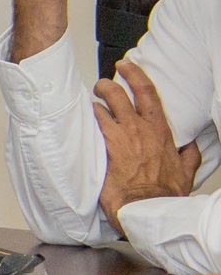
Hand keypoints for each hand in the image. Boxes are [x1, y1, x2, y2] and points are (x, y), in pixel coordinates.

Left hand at [94, 60, 202, 226]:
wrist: (146, 208)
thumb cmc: (164, 193)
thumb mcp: (187, 171)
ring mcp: (121, 137)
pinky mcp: (105, 148)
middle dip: (109, 83)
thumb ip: (189, 155)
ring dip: (96, 103)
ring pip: (103, 108)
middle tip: (103, 83)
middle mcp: (140, 129)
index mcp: (160, 132)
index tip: (127, 66)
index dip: (136, 76)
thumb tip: (191, 145)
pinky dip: (88, 119)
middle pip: (121, 94)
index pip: (148, 93)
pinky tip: (84, 120)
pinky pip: (93, 125)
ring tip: (92, 104)